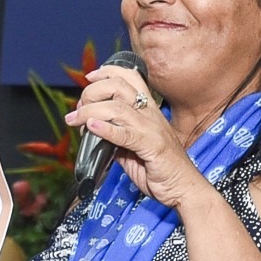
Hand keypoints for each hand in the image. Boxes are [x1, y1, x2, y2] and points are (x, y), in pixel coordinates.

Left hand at [66, 61, 203, 207]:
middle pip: (119, 86)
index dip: (107, 72)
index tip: (90, 78)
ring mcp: (151, 129)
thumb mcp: (136, 148)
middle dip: (92, 92)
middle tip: (78, 108)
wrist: (184, 188)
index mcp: (149, 111)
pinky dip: (105, 129)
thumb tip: (95, 132)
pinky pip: (125, 134)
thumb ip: (117, 137)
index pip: (130, 77)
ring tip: (76, 120)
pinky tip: (91, 127)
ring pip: (117, 108)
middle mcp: (150, 115)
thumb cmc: (162, 169)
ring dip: (90, 112)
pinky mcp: (152, 147)